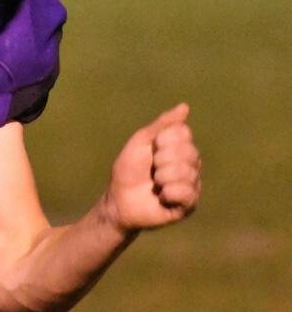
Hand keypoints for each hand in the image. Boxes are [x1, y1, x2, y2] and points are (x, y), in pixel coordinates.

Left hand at [104, 103, 201, 232]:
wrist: (119, 200)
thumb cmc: (128, 170)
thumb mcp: (141, 142)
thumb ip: (162, 125)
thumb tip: (185, 106)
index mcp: (181, 148)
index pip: (184, 133)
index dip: (163, 140)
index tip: (151, 149)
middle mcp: (191, 164)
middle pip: (188, 151)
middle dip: (161, 160)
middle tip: (152, 170)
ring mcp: (192, 184)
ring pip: (187, 172)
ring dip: (162, 178)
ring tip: (155, 185)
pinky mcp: (190, 204)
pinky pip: (186, 192)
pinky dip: (168, 193)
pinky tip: (162, 197)